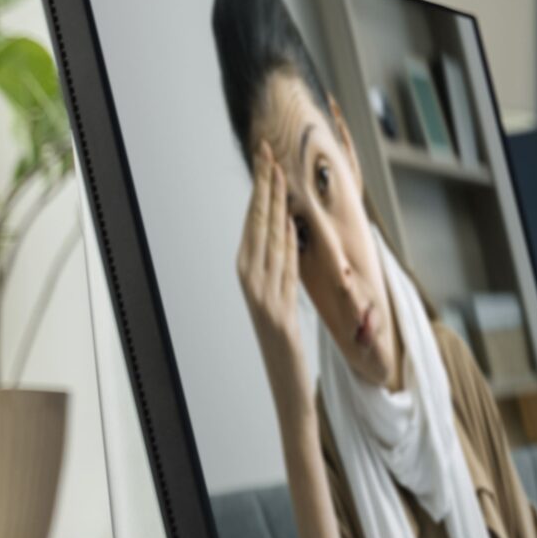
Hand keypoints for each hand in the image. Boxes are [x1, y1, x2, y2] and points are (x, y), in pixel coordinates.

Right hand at [236, 141, 313, 414]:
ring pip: (265, 242)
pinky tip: (287, 221)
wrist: (287, 385)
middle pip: (255, 226)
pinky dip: (282, 244)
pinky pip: (280, 270)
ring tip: (278, 173)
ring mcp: (261, 297)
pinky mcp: (276, 312)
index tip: (267, 160)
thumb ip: (281, 262)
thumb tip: (286, 225)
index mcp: (249, 275)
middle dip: (263, 188)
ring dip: (271, 205)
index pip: (254, 224)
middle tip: (268, 152)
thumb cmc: (286, 339)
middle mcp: (250, 282)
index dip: (261, 191)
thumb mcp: (283, 294)